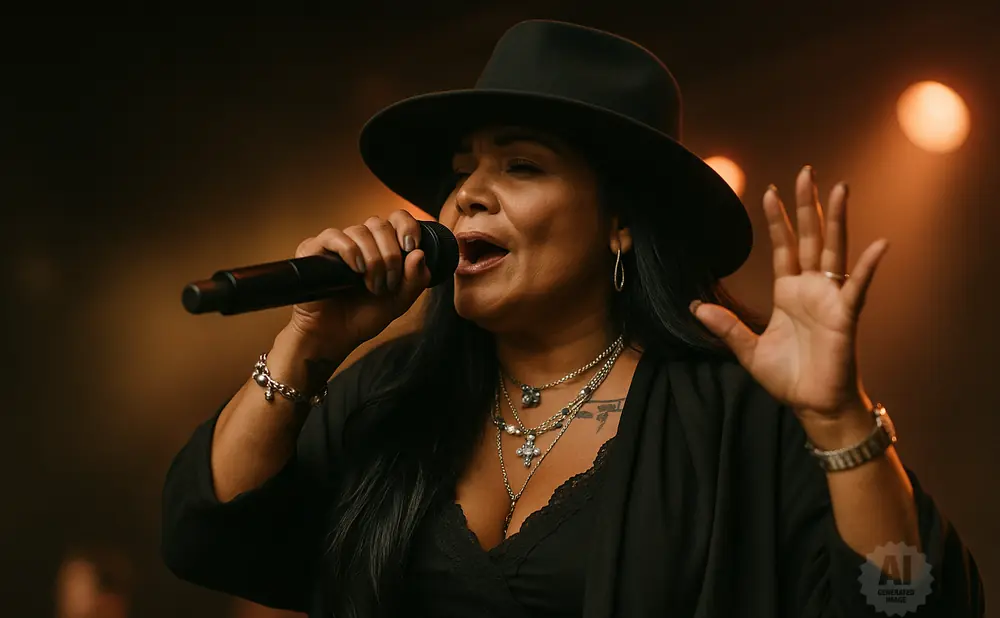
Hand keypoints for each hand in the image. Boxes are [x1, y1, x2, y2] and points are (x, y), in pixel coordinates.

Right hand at [286, 210, 431, 353]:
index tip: (411, 246)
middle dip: (391, 254)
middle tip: (388, 282)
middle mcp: (360, 241)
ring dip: (372, 260)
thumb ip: (415, 280)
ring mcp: (337, 244)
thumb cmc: (364, 316)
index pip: (396, 218)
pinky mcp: (314, 250)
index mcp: (382, 246)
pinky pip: (333, 236)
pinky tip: (356, 270)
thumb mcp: (399, 301)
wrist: (336, 336)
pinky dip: (349, 251)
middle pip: (380, 224)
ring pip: (359, 231)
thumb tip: (419, 253)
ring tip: (372, 285)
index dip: (407, 226)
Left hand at [691, 166, 889, 418]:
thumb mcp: (748, 351)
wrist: (813, 405)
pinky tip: (878, 244)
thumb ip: (726, 327)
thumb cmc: (788, 378)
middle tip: (806, 172)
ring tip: (840, 189)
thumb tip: (695, 306)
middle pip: (810, 238)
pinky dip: (868, 267)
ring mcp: (830, 299)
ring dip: (837, 220)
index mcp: (788, 293)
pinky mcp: (845, 317)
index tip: (769, 191)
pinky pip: (858, 287)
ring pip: (834, 251)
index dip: (778, 221)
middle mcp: (811, 289)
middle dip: (807, 205)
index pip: (783, 248)